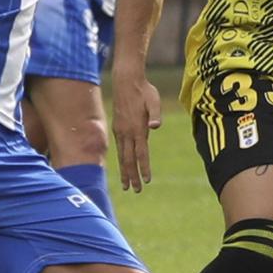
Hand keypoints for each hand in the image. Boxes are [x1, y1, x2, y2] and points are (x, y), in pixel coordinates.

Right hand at [111, 69, 163, 190]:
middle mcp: (127, 132)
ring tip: (126, 185)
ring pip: (122, 156)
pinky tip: (124, 166)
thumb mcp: (153, 100)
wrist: (126, 81)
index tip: (147, 181)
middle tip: (136, 191)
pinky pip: (119, 148)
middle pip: (129, 159)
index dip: (144, 168)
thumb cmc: (144, 90)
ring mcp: (120, 131)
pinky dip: (121, 160)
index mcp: (137, 128)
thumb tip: (155, 126)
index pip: (142, 153)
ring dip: (125, 172)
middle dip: (132, 176)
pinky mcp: (117, 128)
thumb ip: (155, 114)